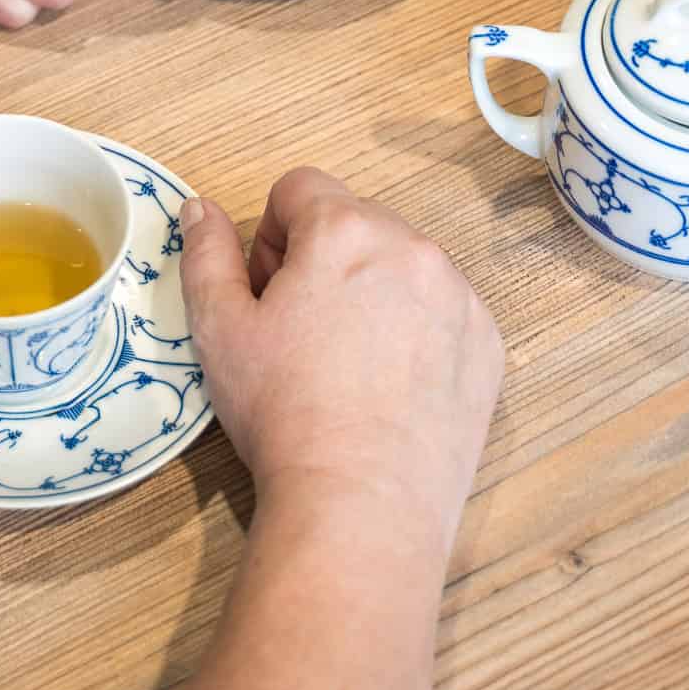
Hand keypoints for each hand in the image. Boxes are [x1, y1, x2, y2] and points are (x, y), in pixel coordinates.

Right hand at [177, 168, 500, 530]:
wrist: (361, 500)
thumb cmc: (284, 412)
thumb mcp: (218, 328)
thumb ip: (206, 254)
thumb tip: (202, 208)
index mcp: (344, 231)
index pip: (298, 189)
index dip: (269, 237)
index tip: (267, 294)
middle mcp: (412, 247)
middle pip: (354, 223)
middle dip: (322, 261)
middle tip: (299, 334)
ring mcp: (458, 296)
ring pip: (401, 265)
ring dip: (371, 292)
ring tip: (345, 366)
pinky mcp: (486, 344)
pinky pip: (443, 310)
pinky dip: (415, 332)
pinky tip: (386, 387)